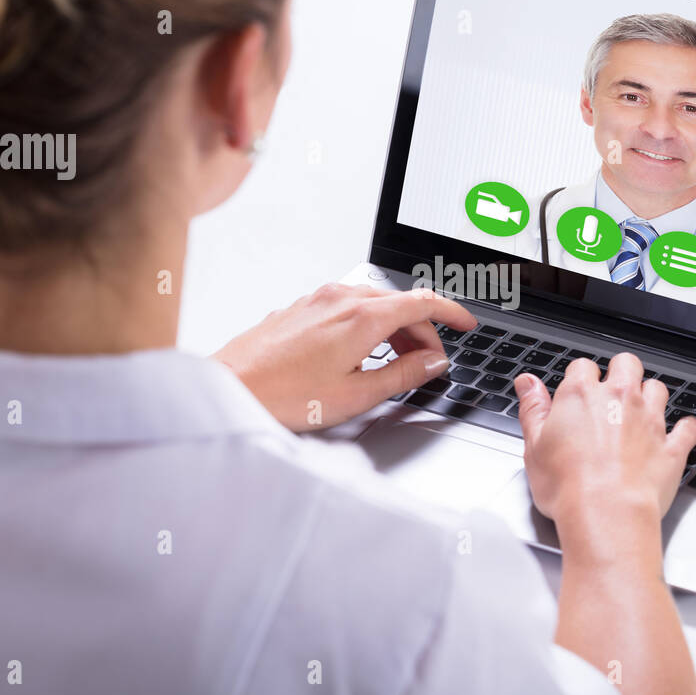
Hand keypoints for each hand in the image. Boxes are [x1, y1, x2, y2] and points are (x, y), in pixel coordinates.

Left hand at [213, 283, 476, 430]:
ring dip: (395, 326)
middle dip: (423, 329)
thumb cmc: (282, 396)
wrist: (229, 388)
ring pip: (374, 302)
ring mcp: (319, 299)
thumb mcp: (356, 395)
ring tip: (396, 359)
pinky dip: (368, 323)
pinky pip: (348, 306)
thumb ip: (403, 375)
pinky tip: (360, 352)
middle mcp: (341, 298)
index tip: (466, 325)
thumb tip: (433, 362)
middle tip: (429, 361)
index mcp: (362, 317)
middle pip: (401, 301)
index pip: (424, 301)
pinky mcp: (301, 307)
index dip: (452, 313)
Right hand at [515, 352, 695, 551]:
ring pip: (658, 388)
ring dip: (650, 395)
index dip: (579, 377)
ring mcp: (649, 420)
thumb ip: (533, 409)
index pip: (582, 366)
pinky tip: (679, 432)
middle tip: (611, 390)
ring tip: (640, 410)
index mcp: (582, 395)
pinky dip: (685, 429)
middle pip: (626, 364)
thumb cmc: (568, 486)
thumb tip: (527, 383)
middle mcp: (620, 399)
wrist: (606, 513)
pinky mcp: (671, 446)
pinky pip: (687, 428)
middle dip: (620, 371)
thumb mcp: (534, 446)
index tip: (576, 391)